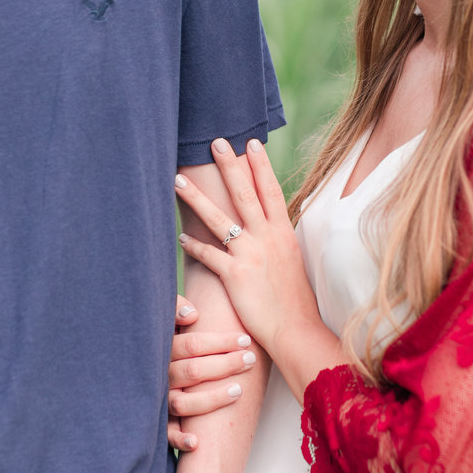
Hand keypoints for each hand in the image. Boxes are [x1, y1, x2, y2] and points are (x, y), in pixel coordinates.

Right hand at [167, 296, 258, 452]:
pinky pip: (166, 434)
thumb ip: (175, 308)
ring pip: (183, 403)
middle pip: (193, 372)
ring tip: (239, 390)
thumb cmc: (160, 339)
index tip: (244, 340)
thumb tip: (193, 314)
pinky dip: (179, 439)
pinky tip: (197, 442)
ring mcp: (157, 399)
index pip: (192, 345)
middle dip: (225, 365)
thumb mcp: (163, 317)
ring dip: (212, 399)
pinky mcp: (157, 421)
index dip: (220, 342)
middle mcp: (158, 375)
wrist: (125, 364)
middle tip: (249, 359)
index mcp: (162, 349)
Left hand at [174, 138, 318, 357]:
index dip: (261, 166)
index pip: (271, 191)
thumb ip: (278, 241)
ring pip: (219, 219)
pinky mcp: (236, 275)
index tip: (251, 143)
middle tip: (215, 142)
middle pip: (245, 194)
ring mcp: (252, 255)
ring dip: (196, 198)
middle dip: (229, 166)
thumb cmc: (294, 300)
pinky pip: (209, 255)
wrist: (296, 330)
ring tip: (177, 180)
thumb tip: (269, 226)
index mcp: (284, 233)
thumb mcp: (292, 262)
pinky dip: (193, 246)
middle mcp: (268, 238)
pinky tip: (179, 238)